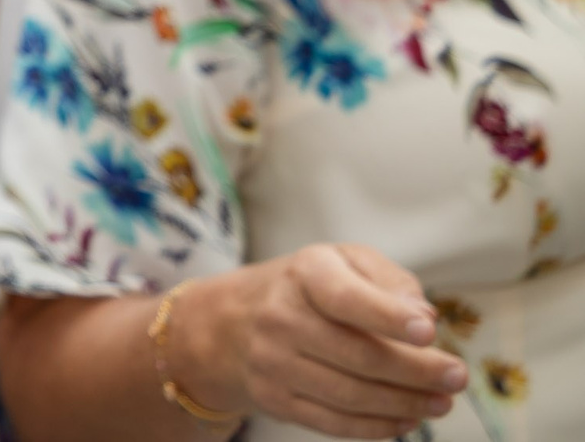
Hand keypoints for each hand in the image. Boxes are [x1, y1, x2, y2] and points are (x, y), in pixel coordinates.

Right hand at [175, 244, 467, 436]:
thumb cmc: (308, 289)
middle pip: (359, 356)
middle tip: (457, 377)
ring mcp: (273, 362)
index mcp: (304, 274)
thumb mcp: (343, 262)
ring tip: (441, 403)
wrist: (231, 322)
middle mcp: (281, 317)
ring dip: (406, 403)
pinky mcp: (274, 399)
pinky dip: (378, 426)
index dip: (387, 316)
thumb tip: (423, 316)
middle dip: (417, 372)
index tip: (429, 332)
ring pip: (351, 395)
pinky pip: (334, 422)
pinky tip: (407, 419)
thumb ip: (388, 280)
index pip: (344, 298)